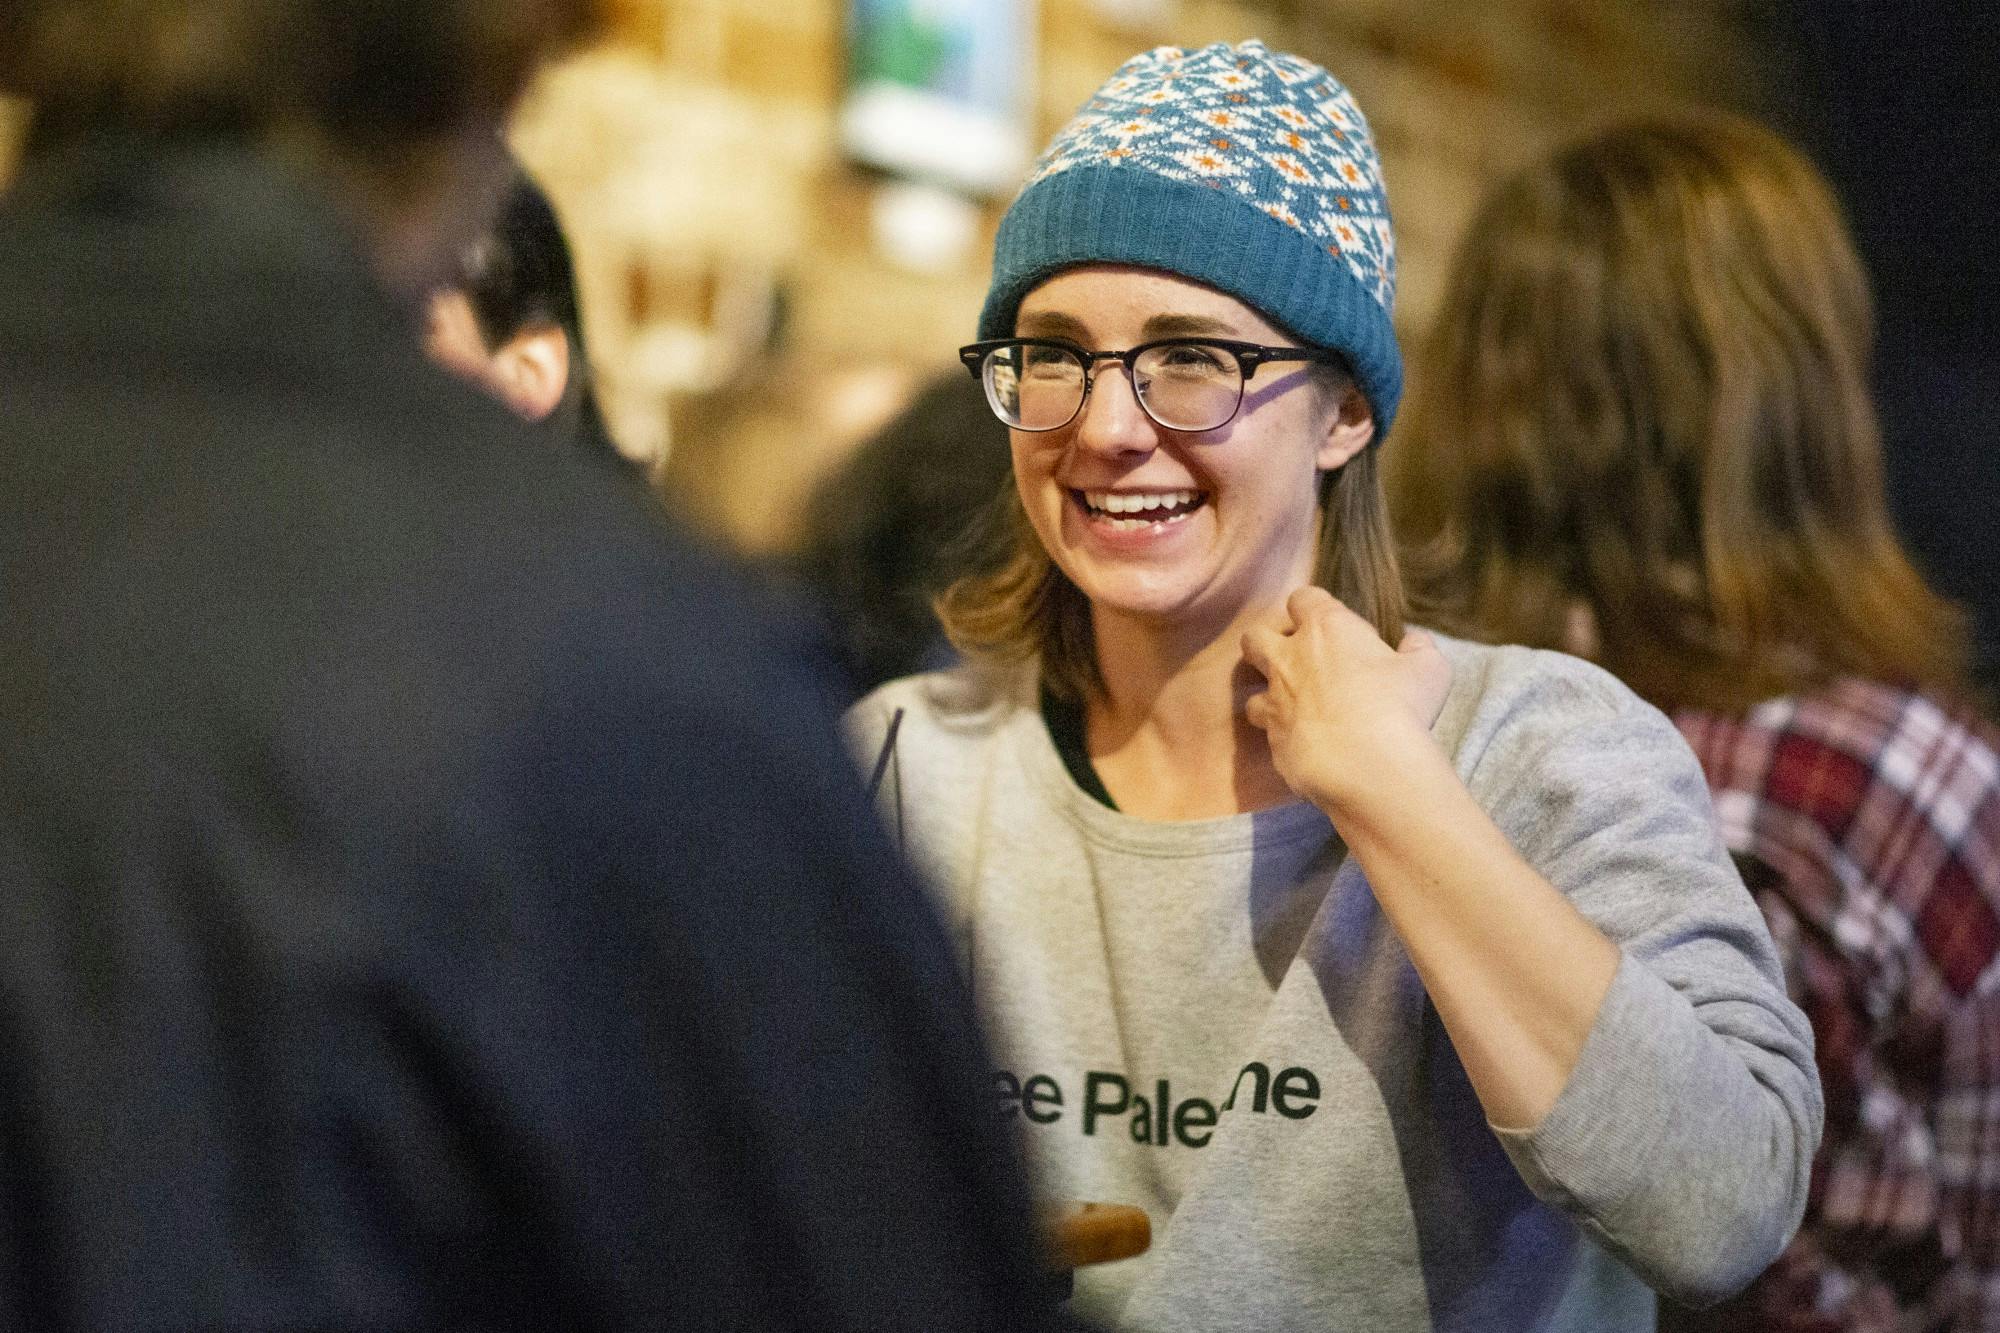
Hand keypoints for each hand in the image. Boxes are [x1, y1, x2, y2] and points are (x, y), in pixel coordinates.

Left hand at [1239, 587, 1450, 812]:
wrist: (1368, 766)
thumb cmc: (1400, 708)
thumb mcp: (1428, 669)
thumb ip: (1419, 648)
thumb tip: (1415, 641)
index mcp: (1325, 628)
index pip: (1302, 599)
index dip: (1312, 608)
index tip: (1331, 625)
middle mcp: (1290, 659)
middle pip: (1255, 637)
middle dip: (1267, 643)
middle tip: (1296, 659)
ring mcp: (1276, 701)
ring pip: (1251, 690)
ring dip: (1271, 696)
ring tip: (1297, 708)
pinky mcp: (1273, 740)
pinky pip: (1268, 733)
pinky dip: (1283, 735)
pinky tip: (1305, 743)